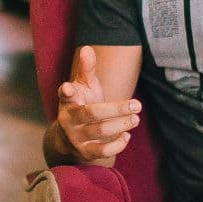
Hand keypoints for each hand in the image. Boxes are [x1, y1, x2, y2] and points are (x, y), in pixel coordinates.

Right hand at [55, 45, 139, 163]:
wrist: (71, 135)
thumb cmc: (82, 103)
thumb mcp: (84, 85)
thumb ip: (87, 69)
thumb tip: (87, 48)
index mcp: (68, 101)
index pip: (65, 94)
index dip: (66, 91)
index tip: (68, 87)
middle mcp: (69, 119)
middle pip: (92, 113)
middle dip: (116, 109)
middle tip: (137, 104)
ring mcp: (76, 137)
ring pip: (100, 131)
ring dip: (121, 125)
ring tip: (136, 118)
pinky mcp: (85, 152)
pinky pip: (103, 152)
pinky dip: (117, 144)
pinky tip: (127, 135)